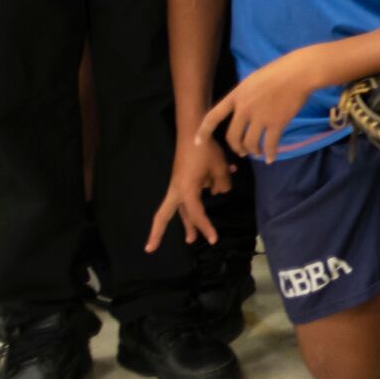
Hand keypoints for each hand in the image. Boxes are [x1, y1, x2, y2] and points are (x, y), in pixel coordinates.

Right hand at [146, 135, 234, 250]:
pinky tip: (229, 171)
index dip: (206, 228)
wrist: (193, 129)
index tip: (214, 240)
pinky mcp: (184, 178)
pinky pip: (194, 190)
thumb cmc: (205, 150)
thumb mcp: (220, 169)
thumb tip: (219, 192)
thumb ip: (222, 185)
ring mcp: (179, 184)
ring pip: (182, 207)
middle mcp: (177, 190)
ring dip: (189, 220)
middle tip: (150, 249)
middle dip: (158, 232)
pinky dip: (208, 187)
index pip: (197, 214)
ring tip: (192, 238)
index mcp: (186, 191)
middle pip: (164, 215)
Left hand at [196, 48, 327, 161]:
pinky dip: (270, 154)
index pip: (213, 117)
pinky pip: (270, 144)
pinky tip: (271, 158)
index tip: (198, 142)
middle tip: (242, 152)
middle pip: (232, 136)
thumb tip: (241, 108)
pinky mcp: (277, 123)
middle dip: (236, 147)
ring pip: (250, 143)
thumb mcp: (253, 80)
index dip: (203, 131)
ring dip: (252, 151)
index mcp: (236, 95)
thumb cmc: (279, 71)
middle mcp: (244, 108)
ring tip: (257, 153)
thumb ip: (244, 95)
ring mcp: (260, 116)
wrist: (299, 72)